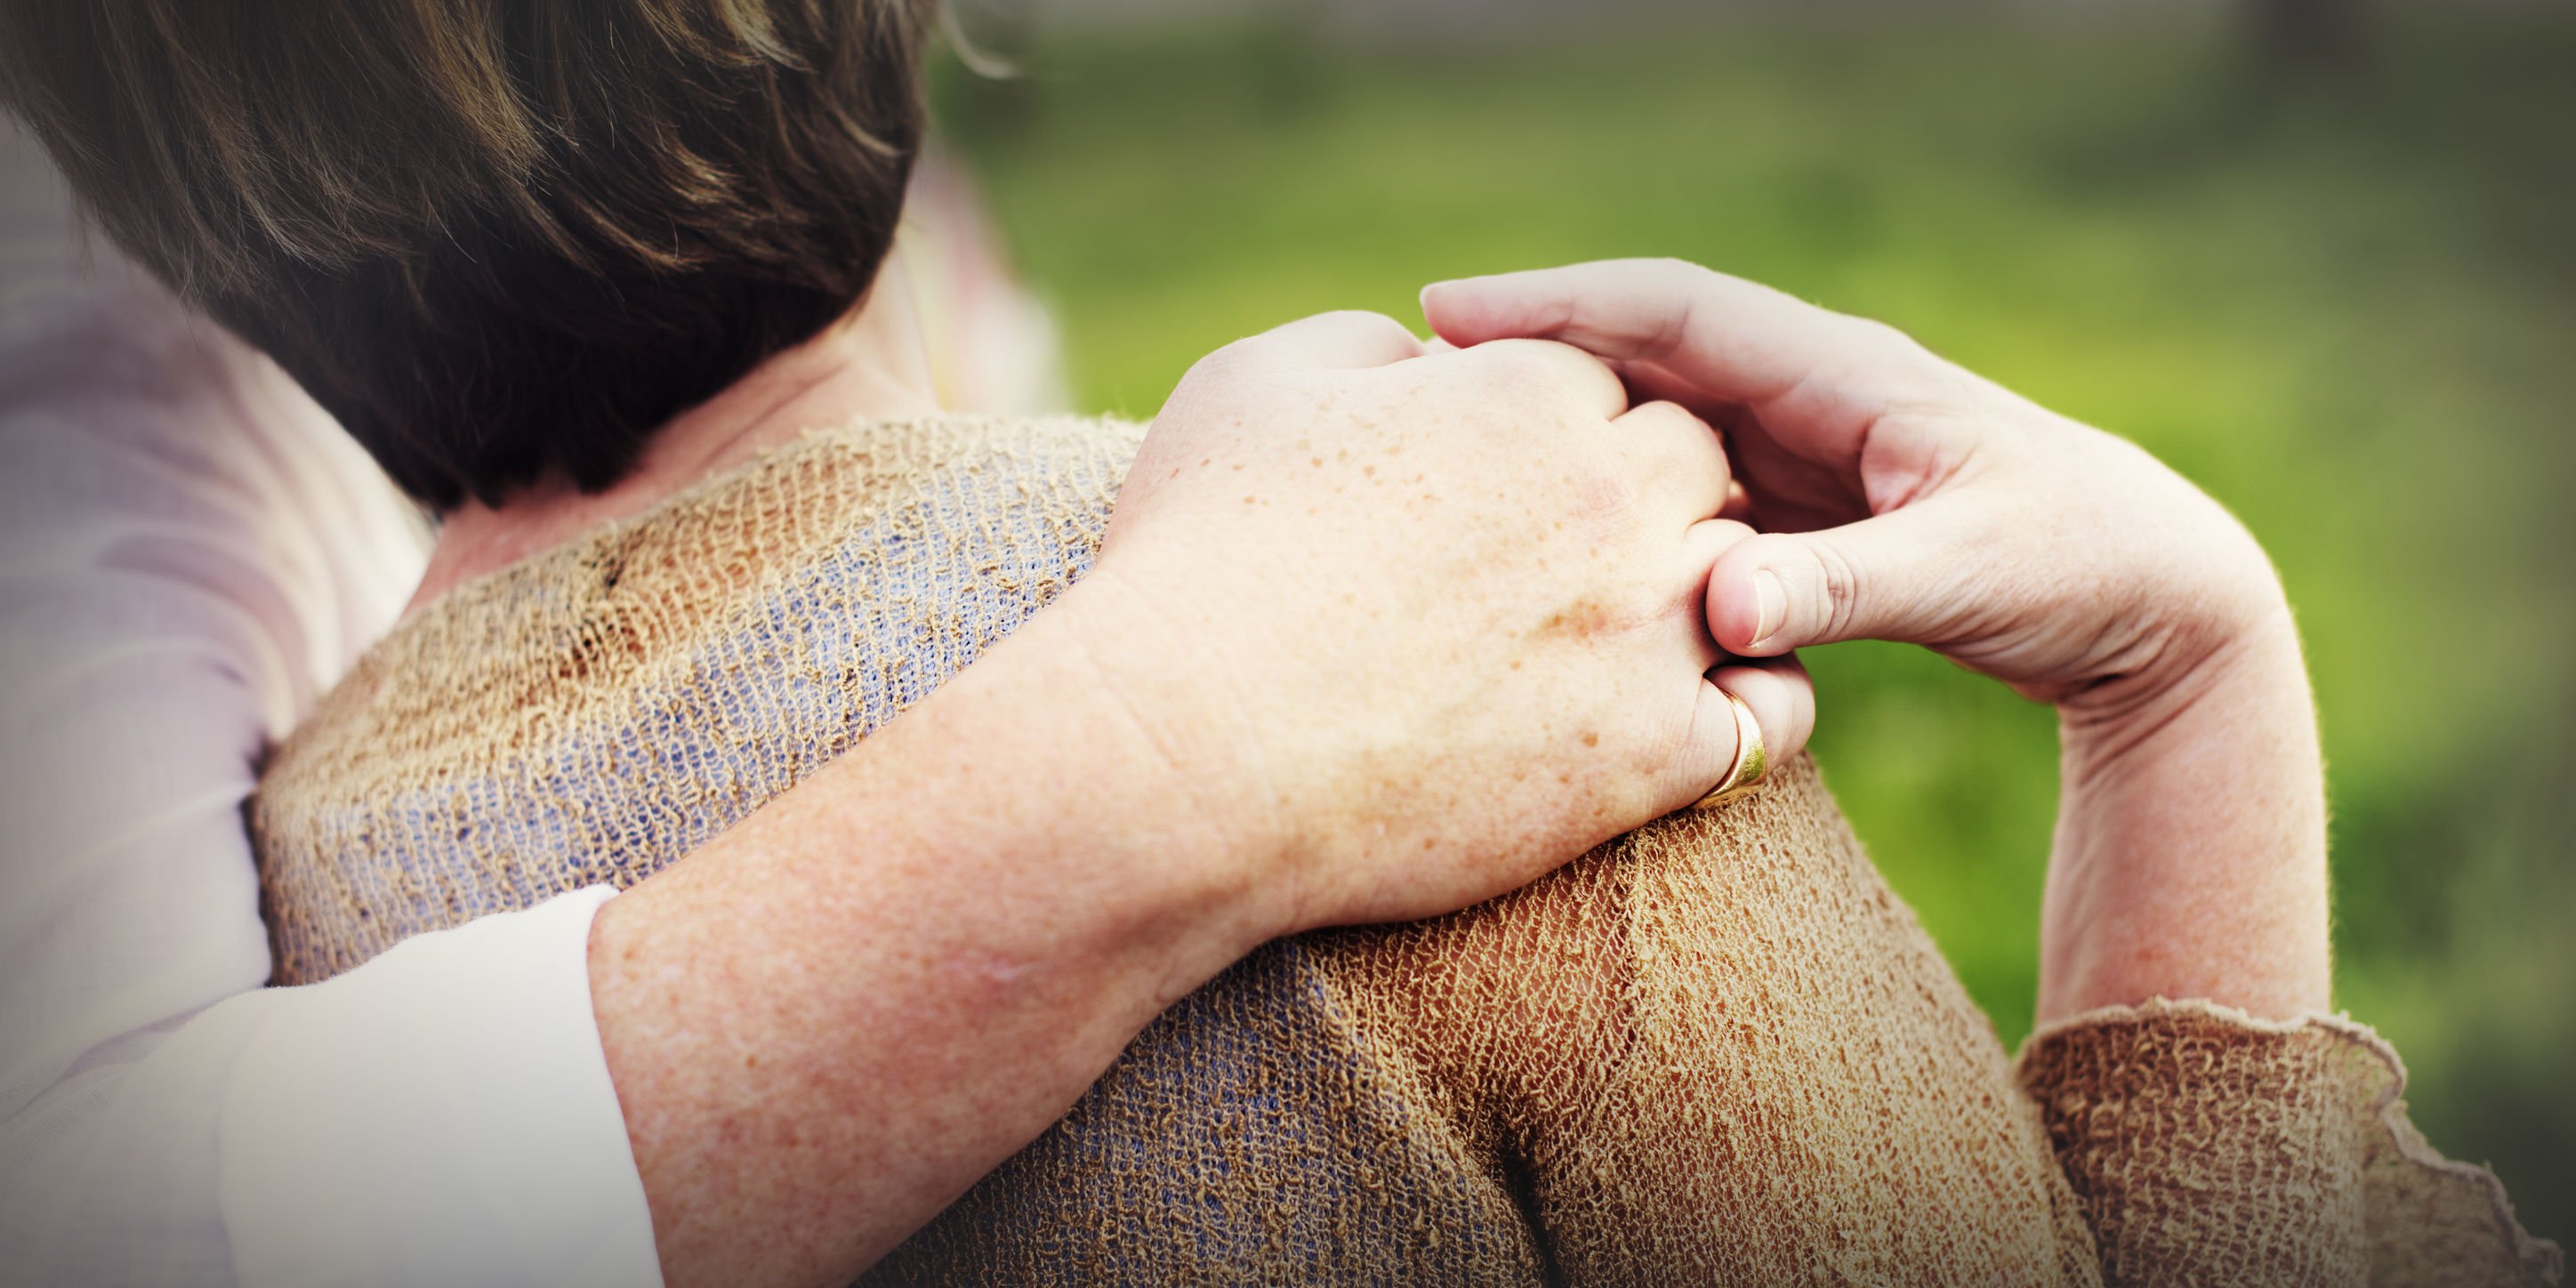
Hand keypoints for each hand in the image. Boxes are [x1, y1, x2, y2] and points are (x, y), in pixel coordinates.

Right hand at [1061, 310, 1813, 930]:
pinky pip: (1769, 721)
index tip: (1496, 486)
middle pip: (1698, 467)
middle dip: (1652, 498)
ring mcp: (1647, 629)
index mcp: (1529, 393)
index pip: (1605, 383)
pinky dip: (1749, 712)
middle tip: (1570, 556)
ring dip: (1705, 595)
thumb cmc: (1200, 559)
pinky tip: (1684, 722)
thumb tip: (1420, 361)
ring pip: (1747, 583)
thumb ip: (1359, 345)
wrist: (1190, 752)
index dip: (1556, 430)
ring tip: (1629, 637)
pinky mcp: (1652, 757)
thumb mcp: (1252, 384)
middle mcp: (1615, 499)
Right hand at [1421, 259, 2290, 720]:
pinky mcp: (1807, 508)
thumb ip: (1841, 590)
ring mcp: (1804, 448)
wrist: (2158, 600)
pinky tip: (1556, 532)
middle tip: (1412, 377)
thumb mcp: (1965, 577)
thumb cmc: (2080, 565)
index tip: (1445, 315)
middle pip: (1643, 350)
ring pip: (1657, 419)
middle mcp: (1812, 394)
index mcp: (1843, 374)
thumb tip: (1715, 607)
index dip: (1555, 305)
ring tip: (1456, 450)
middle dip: (1534, 351)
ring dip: (1568, 424)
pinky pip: (1685, 487)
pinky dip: (1618, 496)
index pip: (1671, 310)